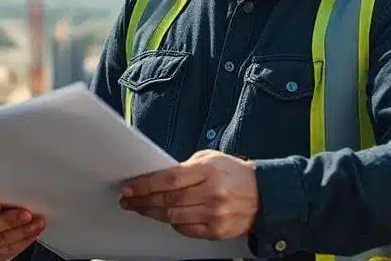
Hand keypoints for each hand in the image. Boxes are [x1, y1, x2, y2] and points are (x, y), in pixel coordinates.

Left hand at [118, 149, 258, 240]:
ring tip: (140, 208)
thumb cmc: (233, 173)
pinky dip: (173, 223)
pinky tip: (165, 217)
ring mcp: (215, 215)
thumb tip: (157, 177)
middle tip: (127, 199)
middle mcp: (212, 194)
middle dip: (143, 201)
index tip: (129, 187)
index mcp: (208, 171)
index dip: (145, 185)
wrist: (263, 195)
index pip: (169, 179)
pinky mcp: (217, 231)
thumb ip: (185, 168)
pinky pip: (186, 230)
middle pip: (168, 201)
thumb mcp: (210, 159)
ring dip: (153, 213)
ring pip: (174, 218)